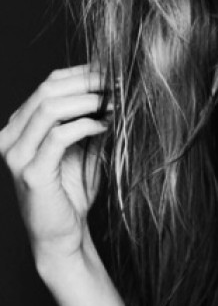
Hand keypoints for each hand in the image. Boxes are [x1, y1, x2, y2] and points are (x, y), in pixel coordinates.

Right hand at [0, 64, 109, 263]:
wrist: (62, 236)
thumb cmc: (71, 192)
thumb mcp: (82, 147)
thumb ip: (89, 119)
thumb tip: (114, 87)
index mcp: (19, 126)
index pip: (48, 83)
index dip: (82, 73)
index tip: (114, 70)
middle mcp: (10, 137)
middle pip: (48, 90)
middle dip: (87, 82)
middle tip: (118, 82)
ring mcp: (16, 155)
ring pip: (50, 107)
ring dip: (87, 100)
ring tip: (114, 102)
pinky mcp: (31, 173)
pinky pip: (58, 136)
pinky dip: (85, 125)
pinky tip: (104, 126)